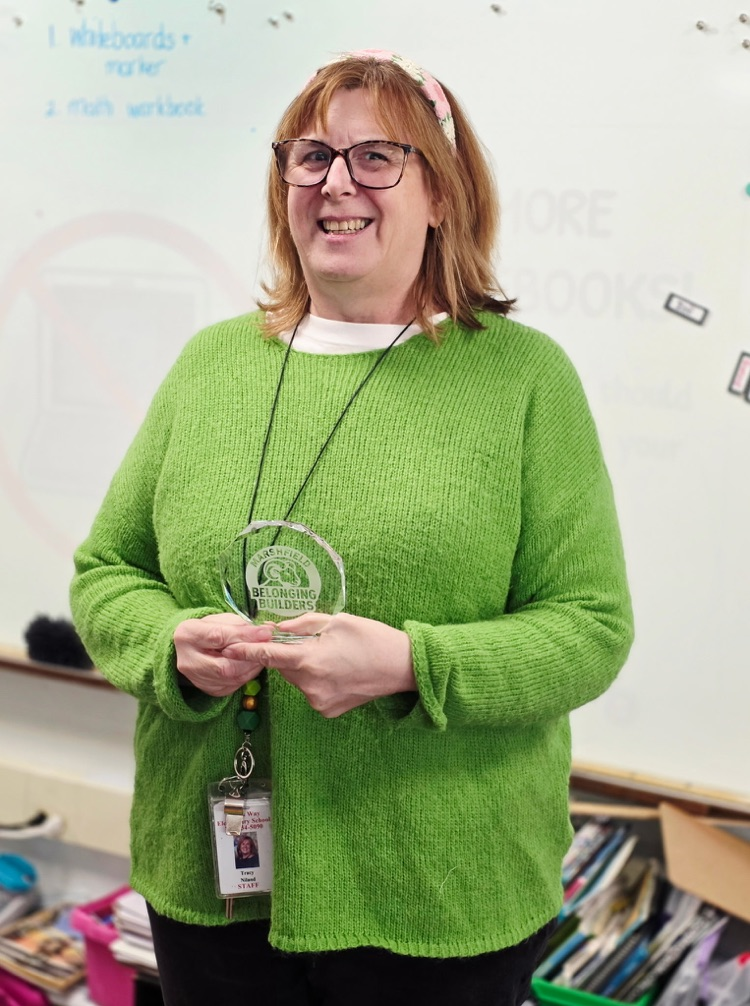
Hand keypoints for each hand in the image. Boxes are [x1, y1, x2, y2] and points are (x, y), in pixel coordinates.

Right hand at [173, 614, 274, 696]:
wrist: (190, 648)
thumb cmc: (207, 630)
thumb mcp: (220, 620)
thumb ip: (239, 625)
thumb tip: (265, 631)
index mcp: (187, 635)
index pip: (219, 637)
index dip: (244, 636)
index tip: (265, 632)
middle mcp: (188, 661)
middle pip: (225, 666)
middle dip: (251, 656)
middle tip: (268, 646)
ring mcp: (198, 679)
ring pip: (232, 678)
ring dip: (252, 666)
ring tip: (264, 653)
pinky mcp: (209, 689)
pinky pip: (234, 685)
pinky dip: (248, 674)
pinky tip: (253, 664)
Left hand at [251, 612, 415, 717]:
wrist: (402, 667)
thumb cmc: (372, 638)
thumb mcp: (336, 621)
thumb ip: (301, 625)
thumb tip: (276, 629)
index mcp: (310, 660)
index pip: (268, 656)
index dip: (246, 651)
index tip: (227, 649)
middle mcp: (310, 686)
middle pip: (284, 667)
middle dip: (290, 653)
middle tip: (315, 641)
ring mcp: (318, 701)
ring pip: (297, 679)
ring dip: (304, 666)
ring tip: (332, 655)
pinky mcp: (327, 710)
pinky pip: (310, 690)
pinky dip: (316, 679)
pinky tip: (338, 670)